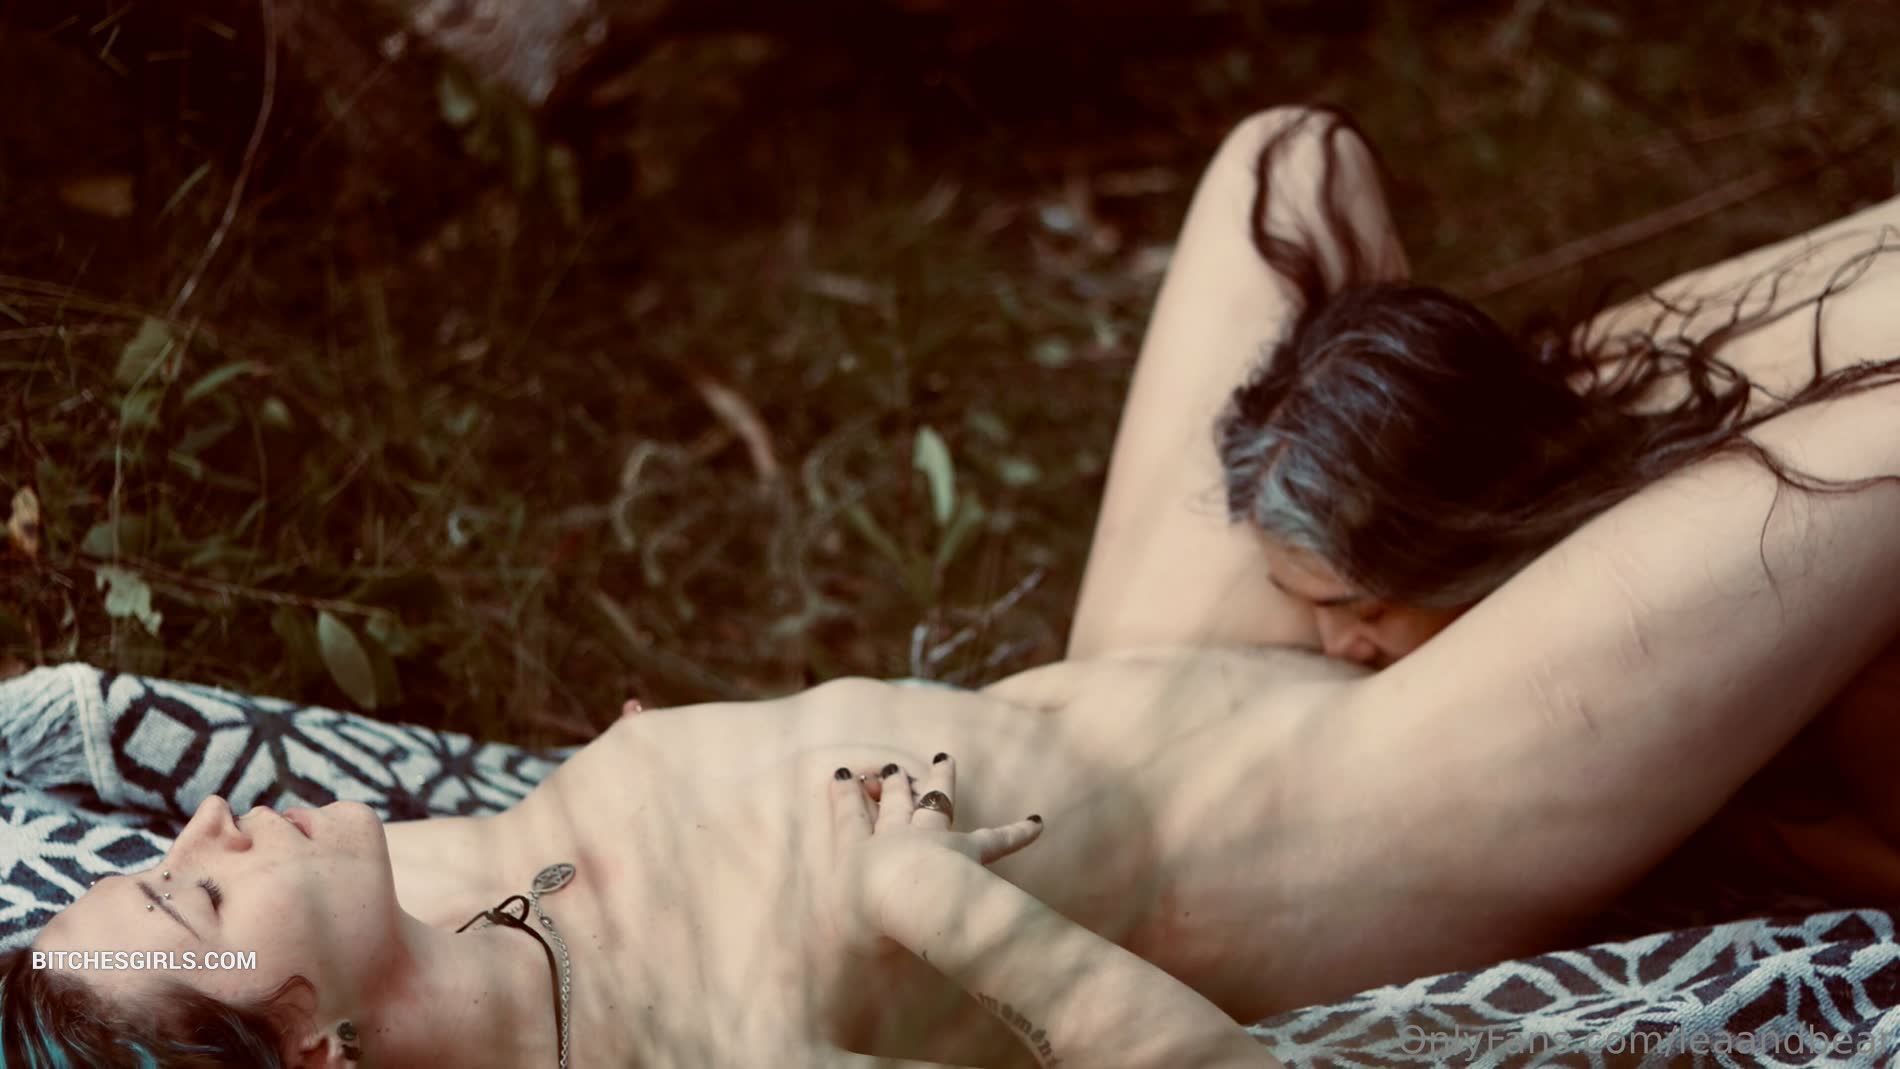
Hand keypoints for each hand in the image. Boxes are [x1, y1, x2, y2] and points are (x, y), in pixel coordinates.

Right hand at [815, 753, 1043, 961]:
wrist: (906, 900)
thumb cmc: (866, 919)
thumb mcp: (841, 930)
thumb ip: (840, 938)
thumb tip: (837, 964)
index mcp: (859, 854)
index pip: (849, 820)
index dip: (844, 798)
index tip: (841, 776)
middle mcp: (896, 838)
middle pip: (894, 803)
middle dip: (892, 784)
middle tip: (889, 768)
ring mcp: (934, 839)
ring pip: (937, 801)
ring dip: (941, 779)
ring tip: (945, 758)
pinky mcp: (967, 851)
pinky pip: (996, 842)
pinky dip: (1018, 832)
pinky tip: (1038, 823)